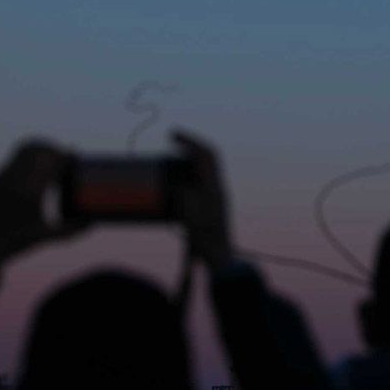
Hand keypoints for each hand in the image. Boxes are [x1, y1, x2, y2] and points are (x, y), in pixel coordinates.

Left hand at [0, 140, 84, 269]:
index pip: (51, 162)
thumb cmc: (20, 242)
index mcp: (30, 192)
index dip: (66, 156)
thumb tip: (92, 220)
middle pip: (38, 149)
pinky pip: (14, 158)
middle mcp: (14, 180)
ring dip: (40, 148)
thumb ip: (73, 229)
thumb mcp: (49, 236)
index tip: (76, 157)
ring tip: (51, 157)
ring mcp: (2, 177)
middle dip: (55, 148)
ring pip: (24, 148)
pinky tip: (36, 168)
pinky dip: (29, 158)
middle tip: (65, 157)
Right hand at [172, 130, 232, 270]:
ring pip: (204, 169)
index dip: (190, 140)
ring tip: (171, 158)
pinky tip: (175, 182)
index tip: (171, 134)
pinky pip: (200, 182)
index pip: (205, 153)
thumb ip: (180, 191)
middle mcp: (218, 187)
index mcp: (214, 184)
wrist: (218, 255)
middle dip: (189, 146)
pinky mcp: (211, 207)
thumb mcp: (188, 210)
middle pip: (207, 158)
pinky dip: (187, 176)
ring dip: (188, 160)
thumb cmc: (204, 235)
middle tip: (171, 141)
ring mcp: (216, 197)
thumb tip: (173, 180)